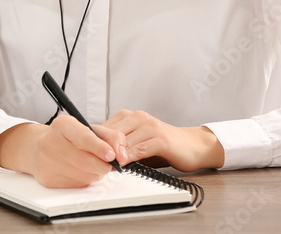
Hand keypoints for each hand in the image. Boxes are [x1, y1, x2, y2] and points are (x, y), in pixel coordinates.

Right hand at [0, 118, 128, 188]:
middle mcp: (50, 142)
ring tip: (93, 165)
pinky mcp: (47, 179)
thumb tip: (121, 155)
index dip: (100, 148)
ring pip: (85, 176)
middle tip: (108, 163)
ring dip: (96, 173)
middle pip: (87, 161)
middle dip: (104, 165)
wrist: (38, 148)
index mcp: (62, 125)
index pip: (83, 137)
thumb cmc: (68, 138)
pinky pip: (77, 185)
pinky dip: (85, 180)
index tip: (112, 155)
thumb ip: (111, 137)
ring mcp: (47, 162)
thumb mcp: (89, 129)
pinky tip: (80, 171)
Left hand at [103, 109, 224, 171]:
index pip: (104, 127)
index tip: (87, 155)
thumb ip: (120, 147)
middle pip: (111, 133)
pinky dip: (130, 157)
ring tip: (106, 165)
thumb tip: (97, 156)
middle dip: (102, 149)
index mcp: (129, 116)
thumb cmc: (164, 147)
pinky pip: (140, 148)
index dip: (94, 142)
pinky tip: (124, 164)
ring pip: (124, 140)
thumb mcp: (137, 144)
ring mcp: (150, 126)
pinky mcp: (161, 138)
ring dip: (114, 154)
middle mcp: (138, 117)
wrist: (193, 145)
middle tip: (94, 163)